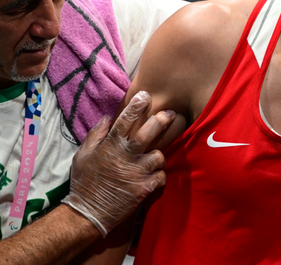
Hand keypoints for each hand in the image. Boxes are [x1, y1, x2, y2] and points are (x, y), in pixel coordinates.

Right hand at [62, 91, 174, 236]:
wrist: (88, 213)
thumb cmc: (85, 182)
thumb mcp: (83, 155)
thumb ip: (95, 135)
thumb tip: (107, 118)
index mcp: (110, 147)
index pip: (124, 121)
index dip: (136, 106)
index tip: (145, 95)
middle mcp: (125, 157)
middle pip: (148, 133)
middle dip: (161, 120)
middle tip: (171, 113)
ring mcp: (136, 173)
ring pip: (159, 156)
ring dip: (158, 156)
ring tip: (154, 160)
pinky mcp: (143, 188)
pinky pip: (161, 176)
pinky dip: (160, 176)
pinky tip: (154, 178)